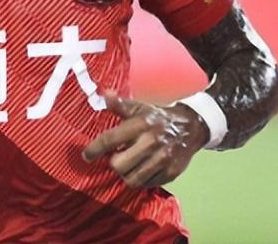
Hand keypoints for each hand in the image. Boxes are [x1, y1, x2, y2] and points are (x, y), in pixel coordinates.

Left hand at [82, 90, 209, 188]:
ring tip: (128, 165)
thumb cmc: (158, 118)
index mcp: (140, 125)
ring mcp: (162, 159)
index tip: (86, 156)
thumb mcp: (139, 108)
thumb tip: (104, 94)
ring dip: (126, 174)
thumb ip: (119, 104)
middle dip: (114, 163)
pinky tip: (141, 170)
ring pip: (132, 179)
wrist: (191, 127)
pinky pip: (147, 185)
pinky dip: (141, 180)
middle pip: (119, 165)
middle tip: (116, 158)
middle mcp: (151, 142)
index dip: (94, 149)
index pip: (110, 139)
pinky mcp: (171, 173)